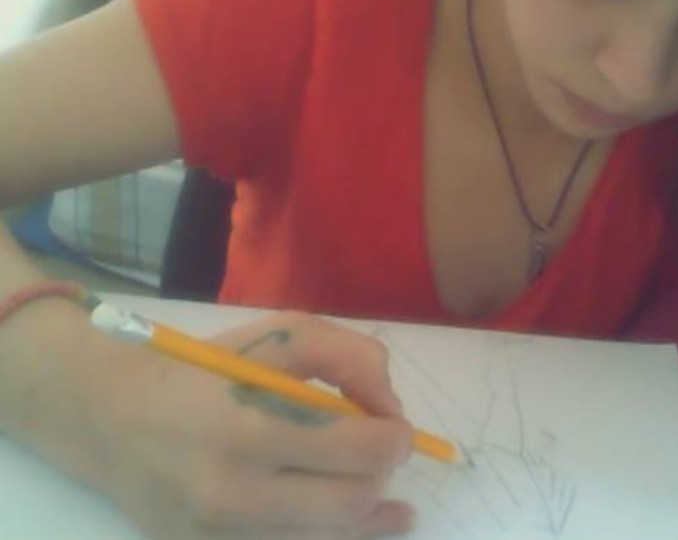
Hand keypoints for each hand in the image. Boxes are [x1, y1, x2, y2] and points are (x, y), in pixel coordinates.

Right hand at [91, 311, 414, 539]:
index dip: (395, 435)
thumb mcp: (278, 335)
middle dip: (381, 473)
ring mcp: (217, 534)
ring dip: (365, 511)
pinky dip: (334, 537)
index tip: (392, 423)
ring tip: (379, 492)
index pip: (362, 450)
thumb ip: (349, 358)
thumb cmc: (201, 370)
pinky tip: (368, 524)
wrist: (105, 415)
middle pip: (352, 502)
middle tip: (379, 451)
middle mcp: (232, 492)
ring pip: (328, 539)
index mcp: (248, 427)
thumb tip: (389, 409)